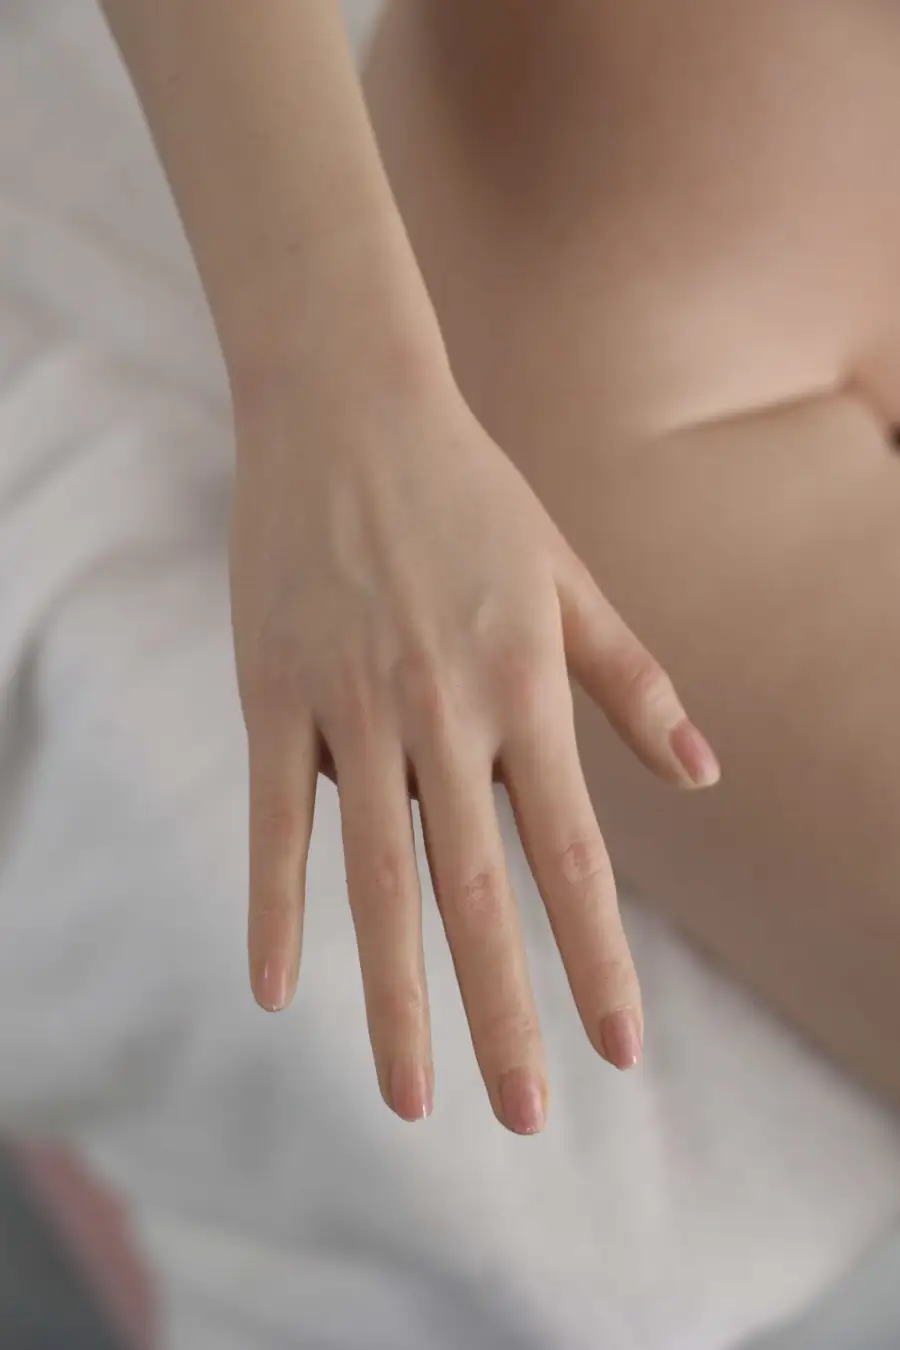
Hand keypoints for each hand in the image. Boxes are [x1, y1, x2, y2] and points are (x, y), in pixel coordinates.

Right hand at [228, 363, 719, 1134]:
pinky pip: (272, 821)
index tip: (619, 1053)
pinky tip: (276, 995)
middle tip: (523, 1116)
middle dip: (503, 1011)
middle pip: (475, 891)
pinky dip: (274, 908)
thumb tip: (705, 777)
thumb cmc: (472, 496)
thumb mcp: (568, 581)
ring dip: (395, 994)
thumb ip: (634, 683)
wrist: (348, 409)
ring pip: (376, 876)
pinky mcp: (273, 694)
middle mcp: (442, 713)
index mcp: (523, 688)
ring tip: (413, 1095)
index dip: (597, 959)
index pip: (573, 855)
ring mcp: (350, 708)